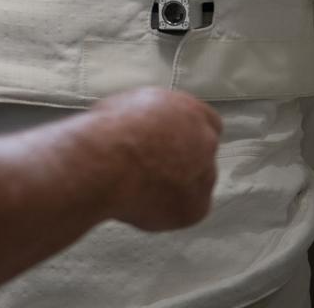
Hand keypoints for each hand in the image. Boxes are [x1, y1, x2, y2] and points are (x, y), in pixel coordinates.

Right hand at [86, 87, 220, 231]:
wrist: (105, 162)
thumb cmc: (110, 130)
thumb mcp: (134, 103)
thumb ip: (155, 117)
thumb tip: (149, 125)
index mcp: (191, 112)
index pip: (207, 124)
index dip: (189, 135)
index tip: (172, 144)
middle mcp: (205, 141)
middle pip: (202, 155)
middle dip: (184, 162)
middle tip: (154, 168)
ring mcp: (205, 176)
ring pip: (195, 184)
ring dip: (176, 187)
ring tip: (140, 187)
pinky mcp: (196, 208)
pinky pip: (186, 210)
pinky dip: (169, 210)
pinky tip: (143, 202)